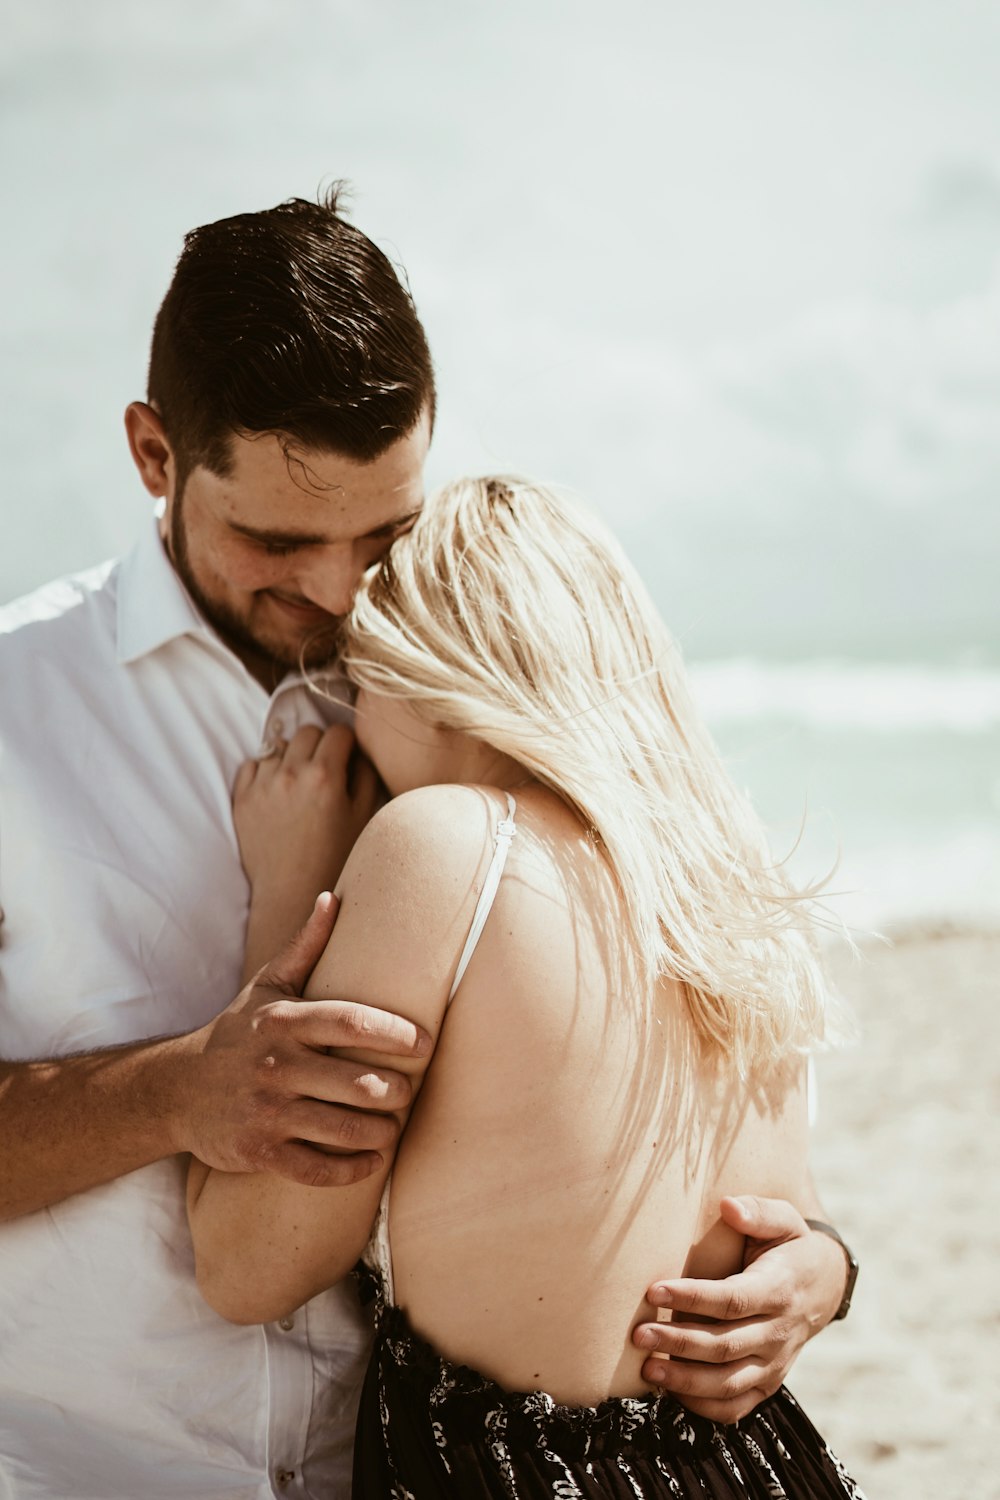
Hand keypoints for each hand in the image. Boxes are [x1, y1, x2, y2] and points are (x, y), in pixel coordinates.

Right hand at [173, 894, 431, 1187]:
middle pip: (357, 1082)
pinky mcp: (259, 1152)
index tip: (425, 1042)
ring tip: (394, 1126)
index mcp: (284, 1022)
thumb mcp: (268, 986)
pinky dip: (353, 1169)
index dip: (394, 1032)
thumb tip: (334, 897)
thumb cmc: (237, 1034)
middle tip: (408, 1092)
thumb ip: (306, 945)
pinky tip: (372, 1161)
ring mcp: (267, 1112)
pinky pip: (317, 1169)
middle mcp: (276, 1066)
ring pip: (344, 1129)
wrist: (177, 1090)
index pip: (350, 1021)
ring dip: (382, 1132)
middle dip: (395, 1091)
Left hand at [234, 723, 382, 907]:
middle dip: (320, 744)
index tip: (347, 756)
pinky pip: (253, 763)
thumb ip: (366, 776)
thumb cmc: (335, 858)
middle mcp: (291, 774)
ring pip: (279, 746)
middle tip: (325, 768)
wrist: (292, 892)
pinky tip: (278, 790)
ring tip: (300, 782)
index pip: (338, 732)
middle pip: (308, 731)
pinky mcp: (242, 798)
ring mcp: (262, 785)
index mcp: (325, 777)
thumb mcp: (363, 817)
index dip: (347, 743)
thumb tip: (358, 752)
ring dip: (292, 756)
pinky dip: (266, 770)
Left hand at [632, 1195, 846, 1421]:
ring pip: (728, 1382)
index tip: (654, 1290)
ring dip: (686, 1380)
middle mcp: (778, 1332)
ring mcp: (775, 1363)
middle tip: (638, 1334)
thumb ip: (758, 1211)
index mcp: (778, 1289)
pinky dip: (705, 1406)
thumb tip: (728, 1206)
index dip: (693, 1297)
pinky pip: (737, 1406)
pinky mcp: (769, 1383)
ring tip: (647, 1369)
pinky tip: (673, 1392)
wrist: (825, 1287)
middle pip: (725, 1345)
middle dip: (678, 1342)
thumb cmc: (791, 1247)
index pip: (732, 1300)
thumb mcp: (784, 1220)